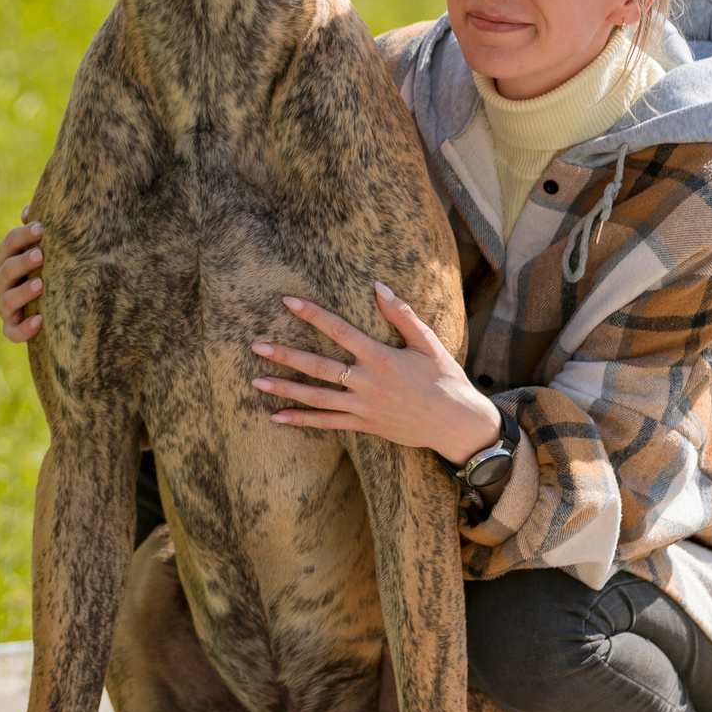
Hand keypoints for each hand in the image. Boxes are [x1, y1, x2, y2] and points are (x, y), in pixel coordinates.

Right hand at [0, 210, 43, 342]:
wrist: (56, 302)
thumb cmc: (48, 265)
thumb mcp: (44, 247)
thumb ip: (36, 230)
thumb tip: (28, 211)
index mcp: (4, 261)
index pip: (6, 247)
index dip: (21, 236)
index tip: (42, 228)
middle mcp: (1, 284)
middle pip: (3, 272)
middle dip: (21, 262)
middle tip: (41, 254)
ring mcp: (6, 308)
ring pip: (6, 301)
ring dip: (21, 292)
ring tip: (40, 284)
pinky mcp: (13, 329)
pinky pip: (13, 333)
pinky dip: (23, 329)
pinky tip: (40, 321)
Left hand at [254, 283, 503, 465]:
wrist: (456, 423)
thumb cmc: (445, 379)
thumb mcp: (428, 343)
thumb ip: (401, 315)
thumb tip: (378, 286)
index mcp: (381, 357)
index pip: (339, 330)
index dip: (312, 314)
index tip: (288, 301)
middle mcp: (367, 382)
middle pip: (318, 366)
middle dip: (285, 355)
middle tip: (256, 346)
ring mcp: (363, 407)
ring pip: (316, 397)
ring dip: (285, 389)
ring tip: (256, 380)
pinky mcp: (364, 425)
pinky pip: (327, 423)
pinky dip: (302, 420)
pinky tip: (277, 416)